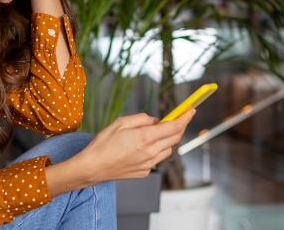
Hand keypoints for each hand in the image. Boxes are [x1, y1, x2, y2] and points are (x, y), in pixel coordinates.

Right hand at [77, 109, 194, 182]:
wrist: (93, 167)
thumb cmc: (102, 144)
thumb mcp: (120, 122)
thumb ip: (141, 119)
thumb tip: (156, 120)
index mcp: (145, 137)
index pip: (174, 126)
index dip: (185, 117)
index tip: (190, 110)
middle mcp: (151, 152)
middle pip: (175, 138)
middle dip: (179, 126)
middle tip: (175, 119)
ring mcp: (149, 164)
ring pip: (169, 150)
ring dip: (168, 140)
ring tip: (154, 134)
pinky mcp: (145, 172)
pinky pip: (158, 159)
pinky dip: (156, 151)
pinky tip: (143, 148)